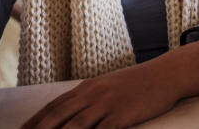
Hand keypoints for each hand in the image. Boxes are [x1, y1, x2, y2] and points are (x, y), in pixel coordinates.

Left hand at [20, 58, 179, 128]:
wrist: (163, 75)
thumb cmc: (136, 85)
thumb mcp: (107, 89)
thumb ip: (88, 101)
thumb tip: (70, 116)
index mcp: (86, 88)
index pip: (54, 106)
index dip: (35, 121)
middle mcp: (91, 95)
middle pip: (58, 117)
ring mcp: (106, 104)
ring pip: (75, 126)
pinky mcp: (121, 115)